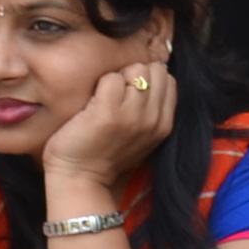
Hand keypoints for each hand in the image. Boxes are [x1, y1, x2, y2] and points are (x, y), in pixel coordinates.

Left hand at [41, 44, 175, 202]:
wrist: (81, 179)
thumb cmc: (104, 153)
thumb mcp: (141, 135)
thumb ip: (151, 109)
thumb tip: (150, 75)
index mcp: (164, 125)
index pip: (168, 79)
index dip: (147, 79)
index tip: (130, 95)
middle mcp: (153, 119)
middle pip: (154, 69)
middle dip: (134, 75)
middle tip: (116, 96)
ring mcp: (133, 115)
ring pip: (135, 69)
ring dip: (118, 78)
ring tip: (105, 100)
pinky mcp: (109, 113)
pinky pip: (111, 77)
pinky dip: (100, 85)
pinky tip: (93, 104)